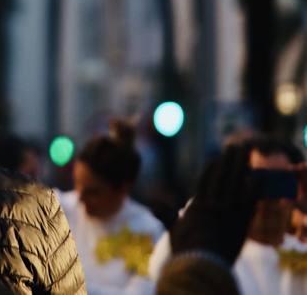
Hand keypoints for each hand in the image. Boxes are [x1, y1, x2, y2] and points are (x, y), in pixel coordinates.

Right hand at [169, 143, 256, 264]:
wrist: (202, 263)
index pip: (206, 180)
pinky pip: (249, 200)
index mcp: (197, 206)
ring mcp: (228, 212)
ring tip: (247, 155)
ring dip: (243, 167)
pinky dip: (253, 188)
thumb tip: (150, 204)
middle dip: (230, 160)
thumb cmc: (186, 249)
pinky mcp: (241, 221)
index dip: (213, 167)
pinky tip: (257, 176)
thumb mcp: (174, 231)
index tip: (218, 156)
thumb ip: (165, 214)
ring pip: (237, 184)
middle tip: (236, 146)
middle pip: (223, 177)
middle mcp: (214, 204)